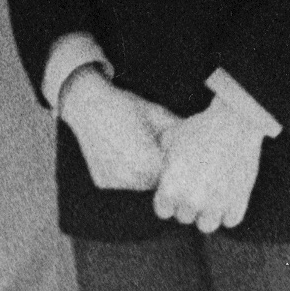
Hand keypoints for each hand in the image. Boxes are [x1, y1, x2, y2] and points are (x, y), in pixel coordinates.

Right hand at [61, 70, 179, 191]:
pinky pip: (122, 183)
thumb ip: (180, 131)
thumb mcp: (159, 115)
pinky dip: (127, 174)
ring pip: (140, 185)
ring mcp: (114, 182)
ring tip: (141, 151)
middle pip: (157, 183)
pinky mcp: (102, 181)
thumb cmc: (126, 107)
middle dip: (161, 171)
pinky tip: (123, 154)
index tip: (177, 154)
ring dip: (144, 175)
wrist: (87, 105)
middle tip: (159, 152)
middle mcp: (131, 177)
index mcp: (148, 162)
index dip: (178, 166)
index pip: (174, 176)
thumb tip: (202, 139)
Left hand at [152, 97, 265, 232]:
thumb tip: (159, 157)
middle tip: (196, 188)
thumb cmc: (200, 127)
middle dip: (188, 204)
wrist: (234, 122)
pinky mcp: (238, 203)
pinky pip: (231, 220)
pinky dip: (230, 211)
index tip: (176, 190)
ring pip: (207, 225)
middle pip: (184, 217)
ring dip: (207, 214)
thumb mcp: (172, 137)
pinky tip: (229, 197)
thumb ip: (162, 154)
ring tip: (211, 199)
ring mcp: (216, 205)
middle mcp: (191, 202)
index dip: (168, 200)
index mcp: (170, 188)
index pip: (163, 211)